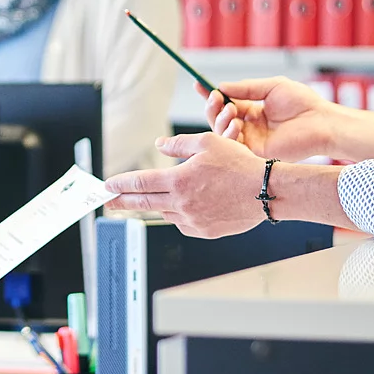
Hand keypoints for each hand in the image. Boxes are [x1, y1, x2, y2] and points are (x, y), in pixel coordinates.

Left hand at [104, 132, 267, 236]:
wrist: (266, 191)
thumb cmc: (240, 164)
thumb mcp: (208, 142)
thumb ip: (179, 144)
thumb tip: (159, 145)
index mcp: (179, 181)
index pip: (140, 183)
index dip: (121, 184)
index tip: (107, 187)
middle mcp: (182, 204)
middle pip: (144, 203)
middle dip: (122, 202)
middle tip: (107, 204)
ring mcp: (193, 220)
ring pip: (165, 213)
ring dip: (156, 206)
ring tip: (149, 201)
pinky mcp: (205, 231)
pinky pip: (183, 224)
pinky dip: (178, 215)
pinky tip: (181, 207)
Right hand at [206, 76, 338, 160]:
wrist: (321, 122)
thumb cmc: (303, 103)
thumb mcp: (271, 87)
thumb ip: (246, 88)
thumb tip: (221, 87)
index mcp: (254, 111)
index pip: (226, 103)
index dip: (211, 96)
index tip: (198, 85)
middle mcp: (250, 127)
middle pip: (219, 119)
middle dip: (212, 107)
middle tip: (215, 98)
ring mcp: (252, 141)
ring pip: (222, 133)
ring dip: (220, 120)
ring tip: (230, 110)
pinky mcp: (255, 154)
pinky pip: (233, 146)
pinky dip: (229, 134)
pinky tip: (236, 123)